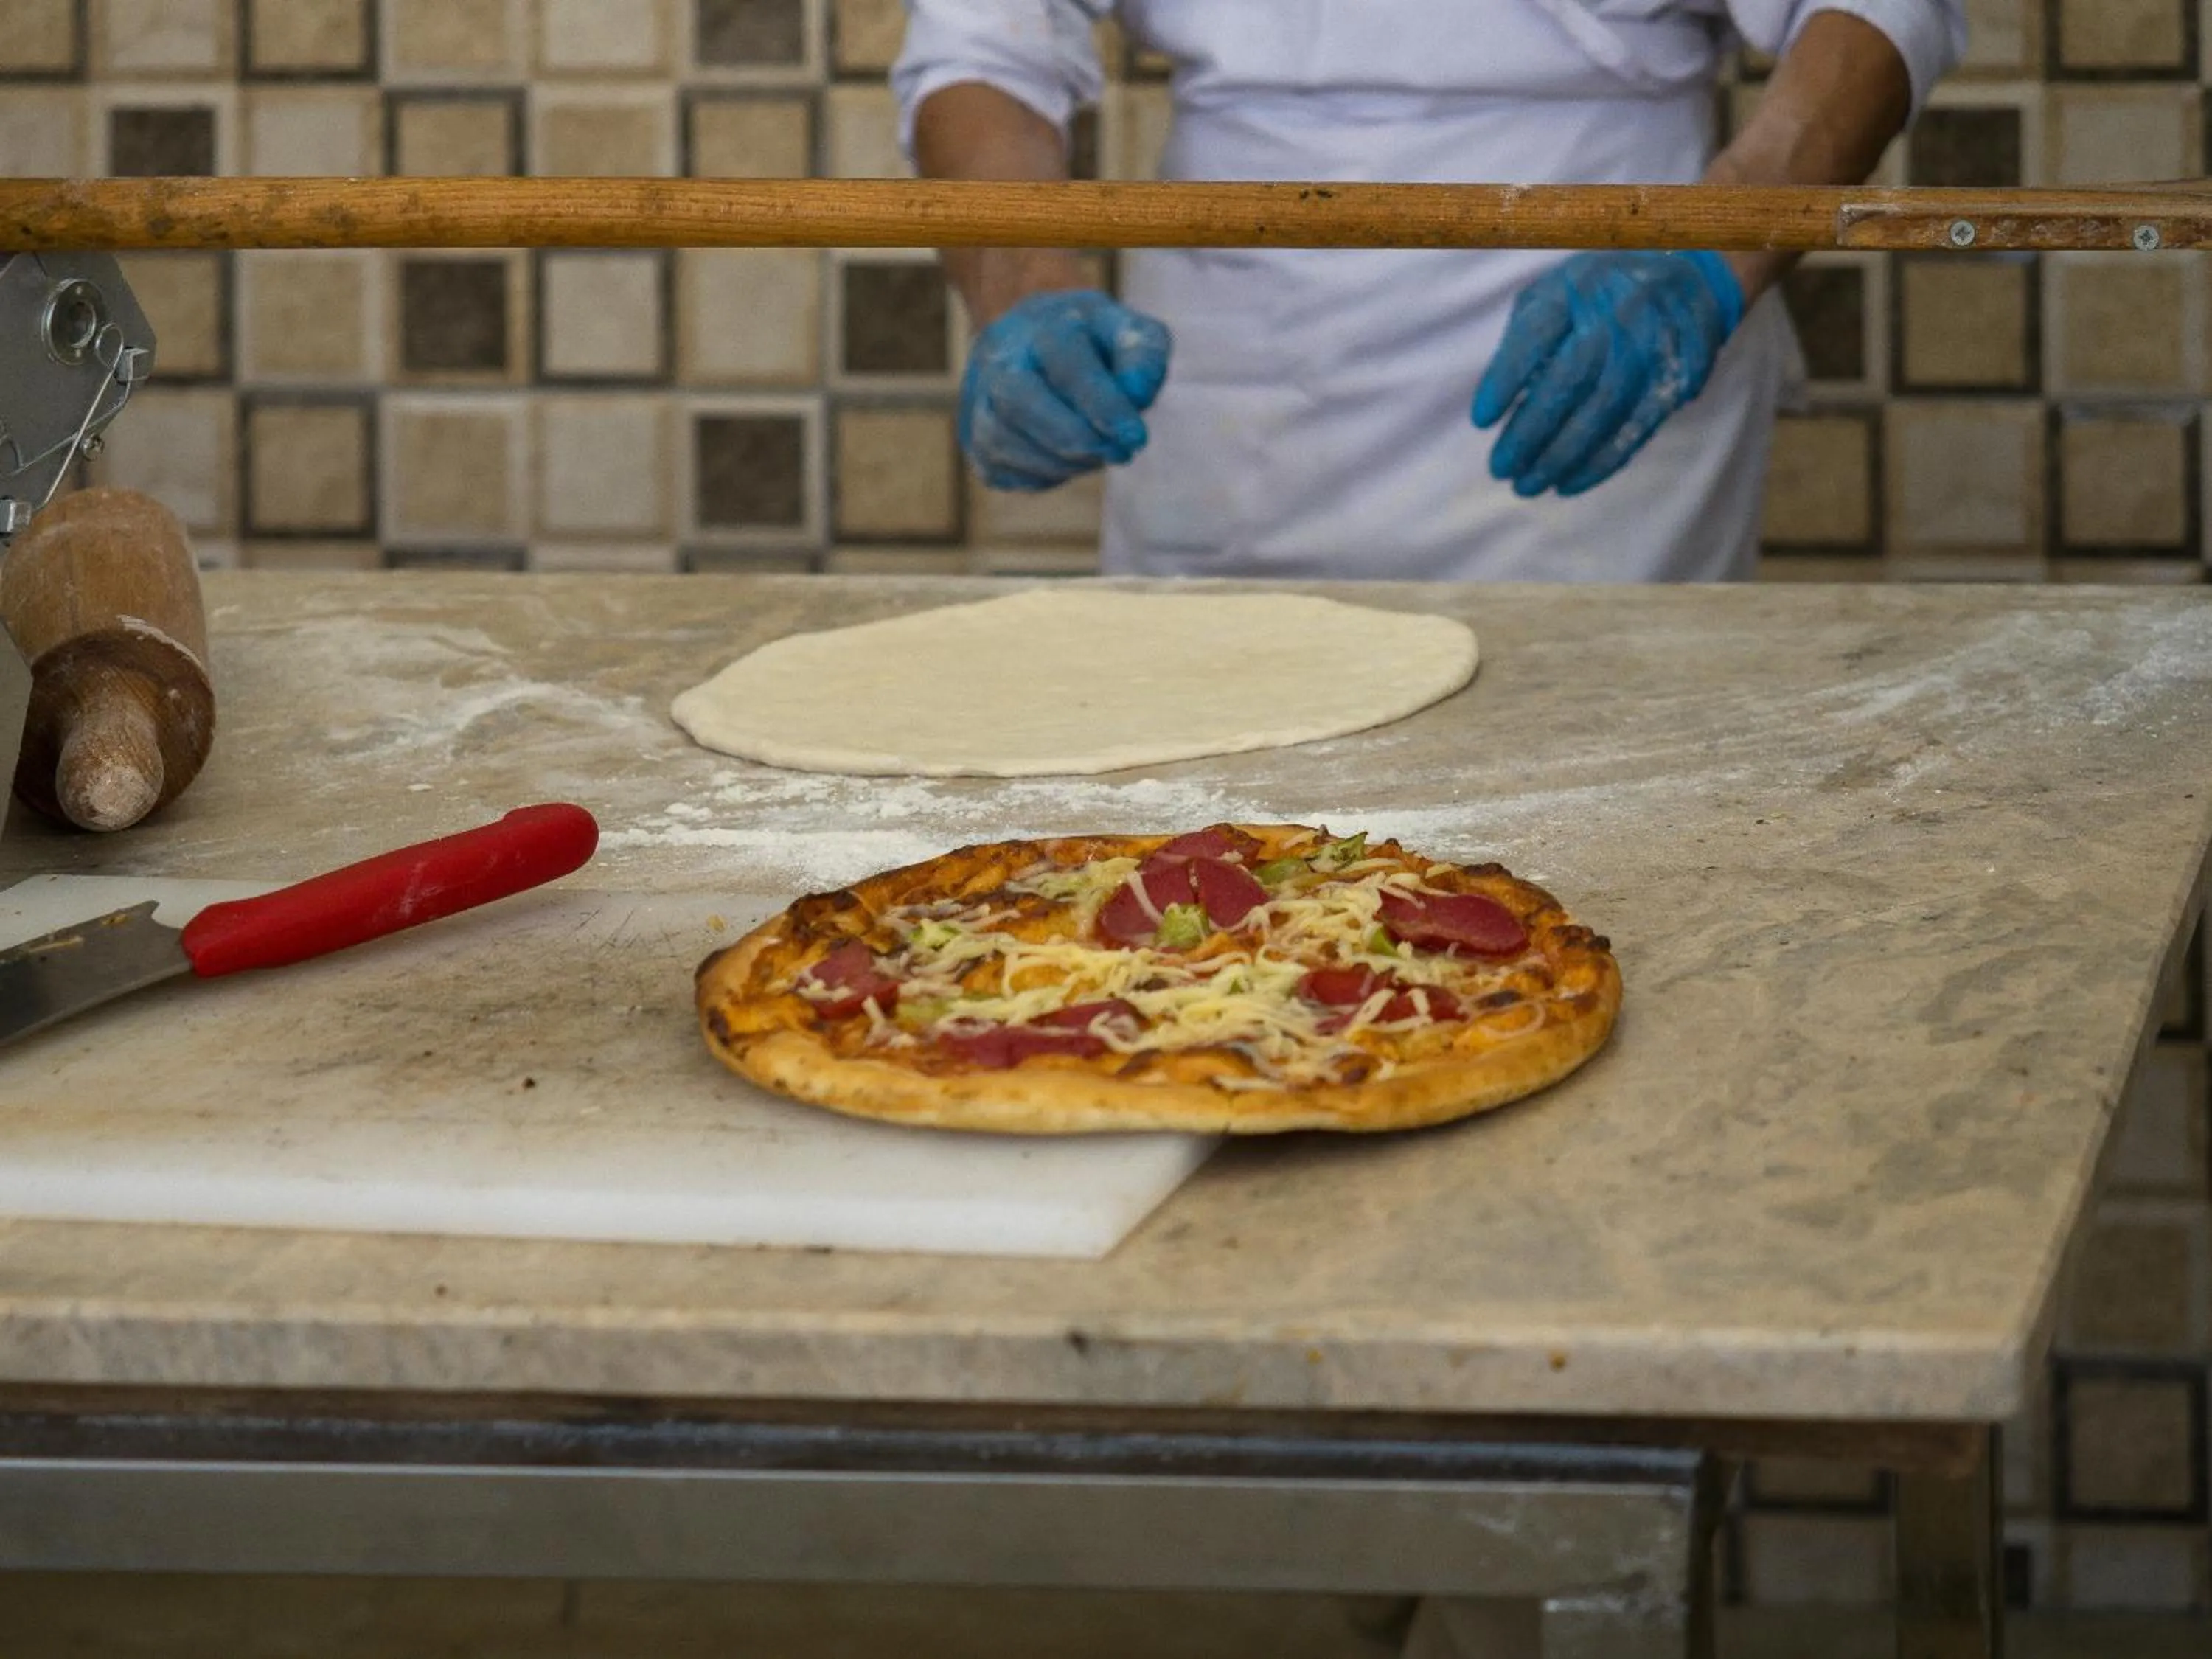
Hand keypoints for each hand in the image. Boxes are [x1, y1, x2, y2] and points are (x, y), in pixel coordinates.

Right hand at [958, 290, 1172, 491]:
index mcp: (1044, 327)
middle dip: (1075, 439)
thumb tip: (1137, 394)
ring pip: (1006, 443)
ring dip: (1062, 462)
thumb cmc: (1090, 342)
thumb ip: (1144, 354)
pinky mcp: (974, 440)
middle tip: (1120, 453)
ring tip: (1097, 453)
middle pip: (1021, 402)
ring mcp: (979, 400)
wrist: (1027, 340)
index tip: (1135, 438)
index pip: (1069, 368)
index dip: (1103, 406)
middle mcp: (1001, 358)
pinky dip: (1043, 474)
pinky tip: (1066, 460)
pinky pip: (1003, 471)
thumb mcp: (1126, 331)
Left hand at [1472, 251, 1744, 499]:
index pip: (1535, 337)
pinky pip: (1635, 428)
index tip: (1481, 422)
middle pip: (1568, 380)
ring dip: (1560, 457)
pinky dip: (1599, 463)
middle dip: (1529, 433)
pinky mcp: (1673, 379)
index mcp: (1576, 289)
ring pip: (1602, 412)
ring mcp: (1649, 346)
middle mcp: (1615, 314)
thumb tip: (1496, 402)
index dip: (1505, 382)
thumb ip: (1524, 338)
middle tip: (1501, 469)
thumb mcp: (1554, 292)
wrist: (1689, 274)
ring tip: (1528, 485)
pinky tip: (1568, 484)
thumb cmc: (1597, 291)